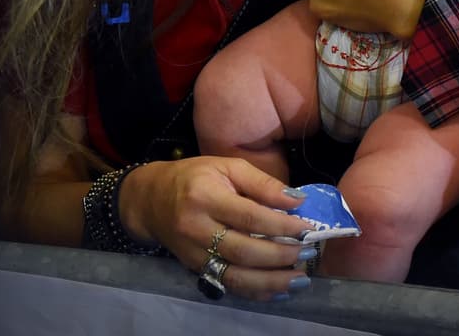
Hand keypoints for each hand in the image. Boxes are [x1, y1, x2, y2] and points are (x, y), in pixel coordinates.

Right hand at [119, 157, 318, 300]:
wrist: (150, 200)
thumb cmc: (195, 176)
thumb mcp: (227, 166)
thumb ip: (262, 183)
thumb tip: (297, 200)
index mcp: (206, 197)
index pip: (250, 217)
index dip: (281, 225)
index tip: (307, 228)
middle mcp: (197, 228)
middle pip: (243, 251)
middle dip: (280, 255)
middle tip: (309, 252)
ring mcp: (194, 254)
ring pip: (235, 275)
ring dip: (271, 281)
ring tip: (300, 278)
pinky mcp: (194, 269)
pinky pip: (227, 284)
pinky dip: (254, 291)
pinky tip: (278, 289)